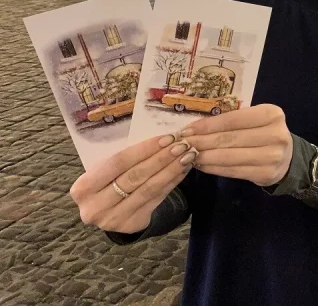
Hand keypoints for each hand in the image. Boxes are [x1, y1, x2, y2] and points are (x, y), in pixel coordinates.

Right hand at [69, 134, 196, 234]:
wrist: (106, 211)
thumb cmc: (107, 181)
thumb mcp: (104, 169)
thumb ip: (122, 157)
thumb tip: (159, 137)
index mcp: (83, 188)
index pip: (118, 162)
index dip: (145, 149)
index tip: (167, 137)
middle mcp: (95, 207)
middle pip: (135, 176)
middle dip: (162, 158)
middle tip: (183, 145)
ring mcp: (113, 219)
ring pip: (149, 189)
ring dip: (171, 170)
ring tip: (188, 156)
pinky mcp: (131, 226)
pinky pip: (157, 199)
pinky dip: (172, 183)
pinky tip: (183, 170)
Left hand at [180, 104, 292, 186]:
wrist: (288, 158)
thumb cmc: (264, 134)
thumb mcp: (254, 120)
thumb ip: (231, 122)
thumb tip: (194, 129)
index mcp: (271, 114)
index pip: (232, 119)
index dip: (207, 125)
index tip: (187, 130)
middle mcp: (275, 134)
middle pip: (229, 138)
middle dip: (201, 142)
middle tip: (181, 144)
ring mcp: (272, 156)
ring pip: (229, 156)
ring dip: (204, 156)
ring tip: (188, 155)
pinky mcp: (266, 174)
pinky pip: (233, 170)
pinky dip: (214, 168)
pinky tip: (202, 165)